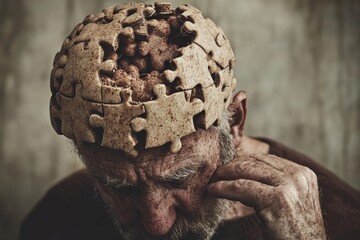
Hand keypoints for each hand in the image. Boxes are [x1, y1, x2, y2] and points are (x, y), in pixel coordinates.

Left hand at [207, 154, 325, 239]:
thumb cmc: (295, 233)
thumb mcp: (291, 201)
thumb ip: (276, 184)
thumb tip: (243, 171)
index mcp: (303, 174)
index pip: (266, 159)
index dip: (243, 161)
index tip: (227, 168)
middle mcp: (298, 176)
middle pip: (255, 161)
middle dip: (232, 166)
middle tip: (216, 173)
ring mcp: (289, 186)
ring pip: (246, 170)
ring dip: (224, 174)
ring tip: (212, 181)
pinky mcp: (277, 200)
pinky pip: (241, 187)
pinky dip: (224, 188)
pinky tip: (214, 190)